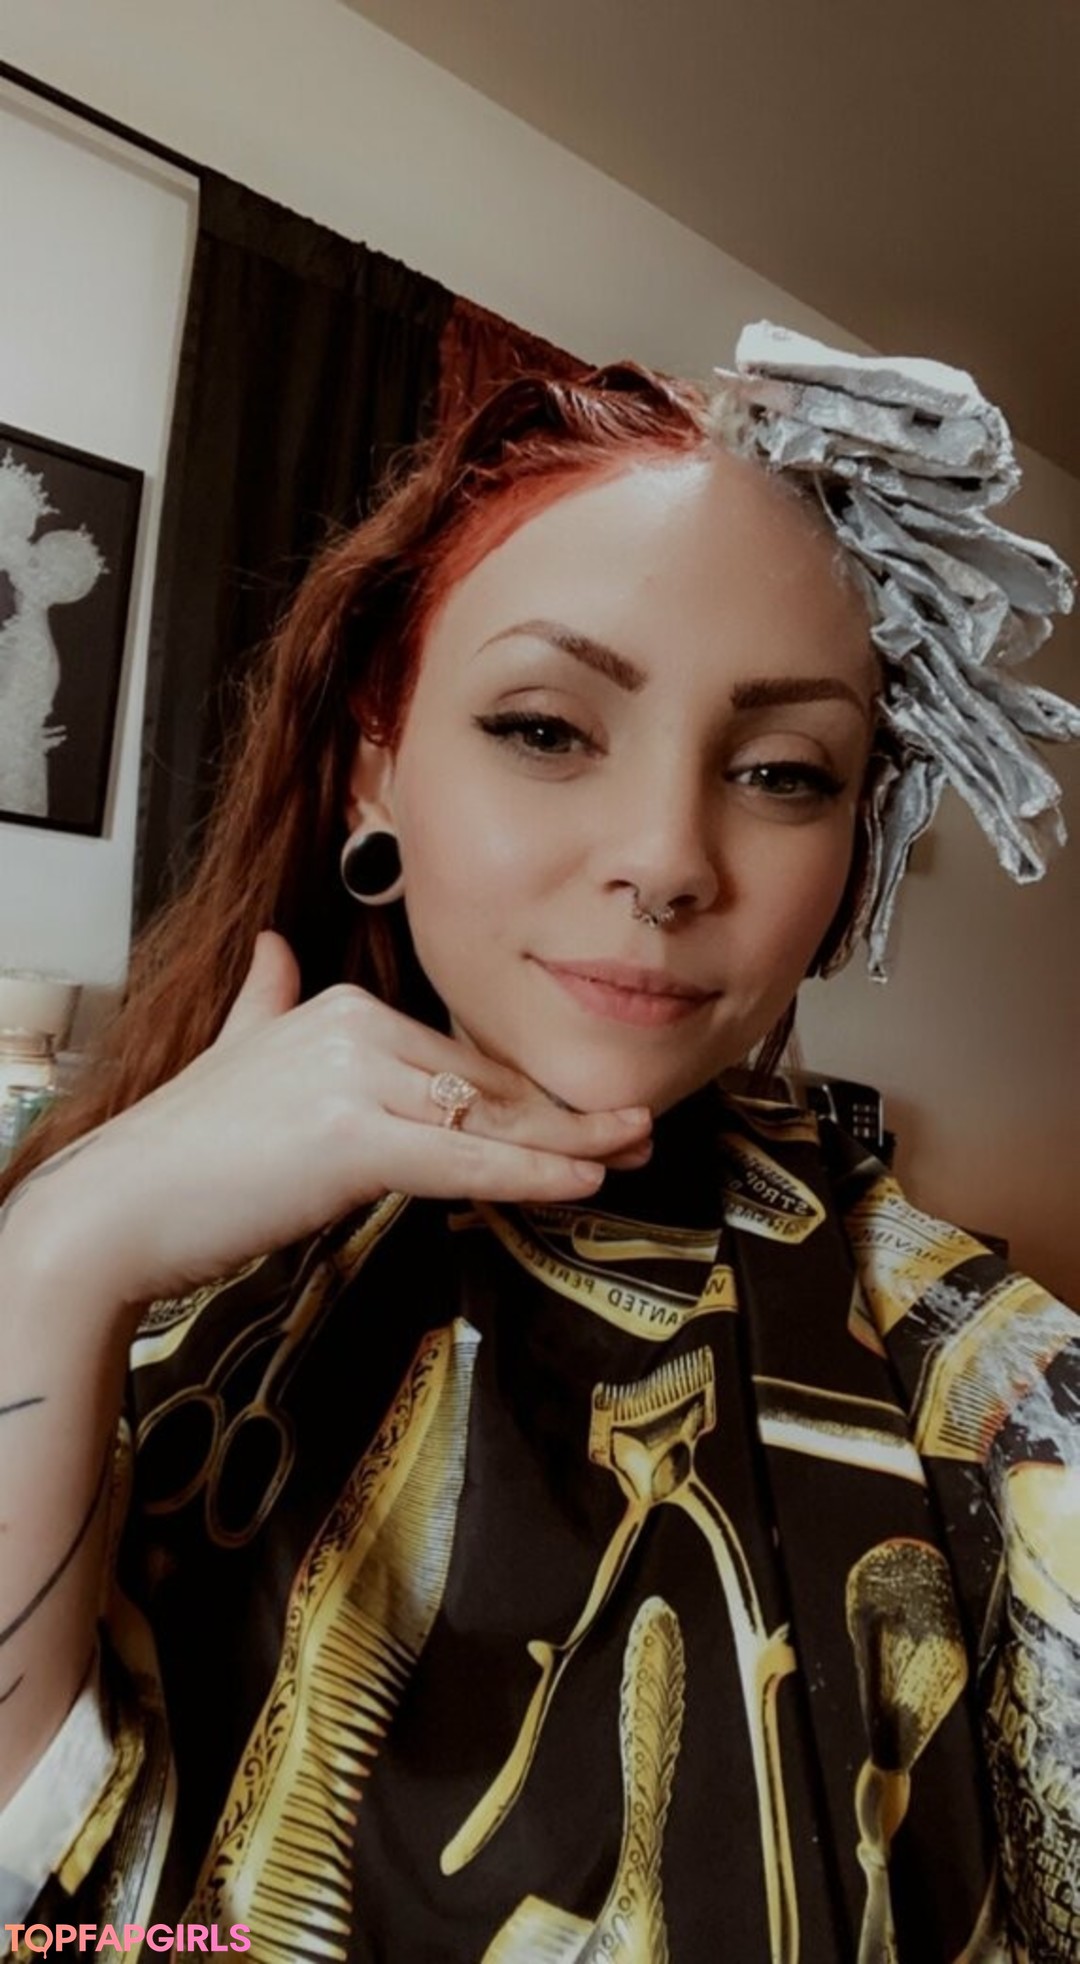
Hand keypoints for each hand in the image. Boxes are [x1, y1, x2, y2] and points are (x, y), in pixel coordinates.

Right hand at [27, 933, 652, 1307]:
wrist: (119, 1206)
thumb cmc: (184, 1148)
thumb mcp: (234, 1049)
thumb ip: (264, 996)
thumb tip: (271, 948)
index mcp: (341, 1008)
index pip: (459, 1058)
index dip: (526, 1091)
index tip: (580, 1110)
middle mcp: (355, 1029)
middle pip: (485, 1083)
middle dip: (566, 1111)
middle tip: (636, 1127)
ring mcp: (355, 1080)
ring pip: (487, 1117)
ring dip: (571, 1139)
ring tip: (632, 1148)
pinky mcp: (354, 1139)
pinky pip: (465, 1158)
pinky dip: (532, 1169)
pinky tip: (584, 1177)